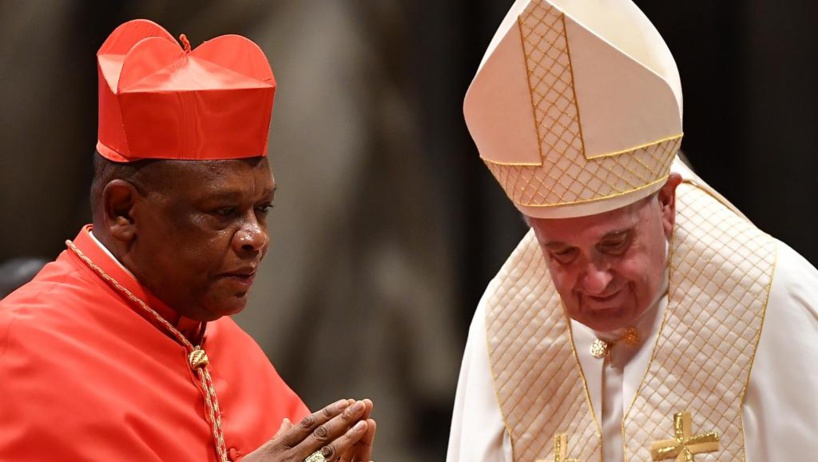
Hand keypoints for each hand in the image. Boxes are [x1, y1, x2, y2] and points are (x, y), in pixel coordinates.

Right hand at [243, 399, 376, 461]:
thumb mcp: (258, 454)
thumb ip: (276, 438)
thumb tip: (286, 421)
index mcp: (280, 446)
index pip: (308, 424)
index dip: (328, 412)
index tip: (344, 401)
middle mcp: (290, 456)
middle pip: (321, 434)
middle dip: (343, 419)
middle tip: (362, 405)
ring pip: (326, 452)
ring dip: (347, 437)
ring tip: (364, 424)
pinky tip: (354, 455)